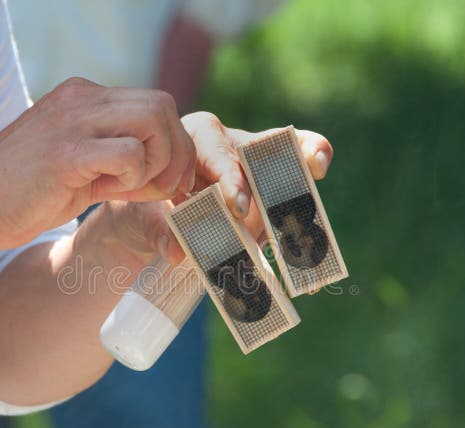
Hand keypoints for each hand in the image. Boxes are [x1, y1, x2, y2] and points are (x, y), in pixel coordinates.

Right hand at [0, 77, 194, 249]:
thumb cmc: (26, 194)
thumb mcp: (84, 169)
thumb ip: (125, 164)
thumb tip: (172, 175)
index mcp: (83, 97)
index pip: (155, 104)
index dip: (173, 143)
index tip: (168, 180)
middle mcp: (80, 99)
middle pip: (161, 106)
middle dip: (176, 152)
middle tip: (163, 187)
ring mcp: (71, 121)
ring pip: (152, 121)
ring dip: (157, 163)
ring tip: (130, 188)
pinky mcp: (65, 153)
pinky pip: (128, 153)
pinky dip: (133, 177)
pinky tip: (106, 191)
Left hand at [99, 115, 333, 265]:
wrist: (150, 221)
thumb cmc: (144, 207)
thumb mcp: (143, 218)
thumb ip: (159, 232)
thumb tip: (178, 253)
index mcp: (197, 139)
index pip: (218, 151)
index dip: (230, 178)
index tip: (237, 207)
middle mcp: (232, 145)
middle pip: (264, 146)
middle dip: (286, 158)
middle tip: (308, 169)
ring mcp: (257, 169)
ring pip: (287, 163)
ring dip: (304, 178)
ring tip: (320, 179)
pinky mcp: (271, 195)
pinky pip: (295, 194)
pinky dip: (309, 210)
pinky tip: (321, 232)